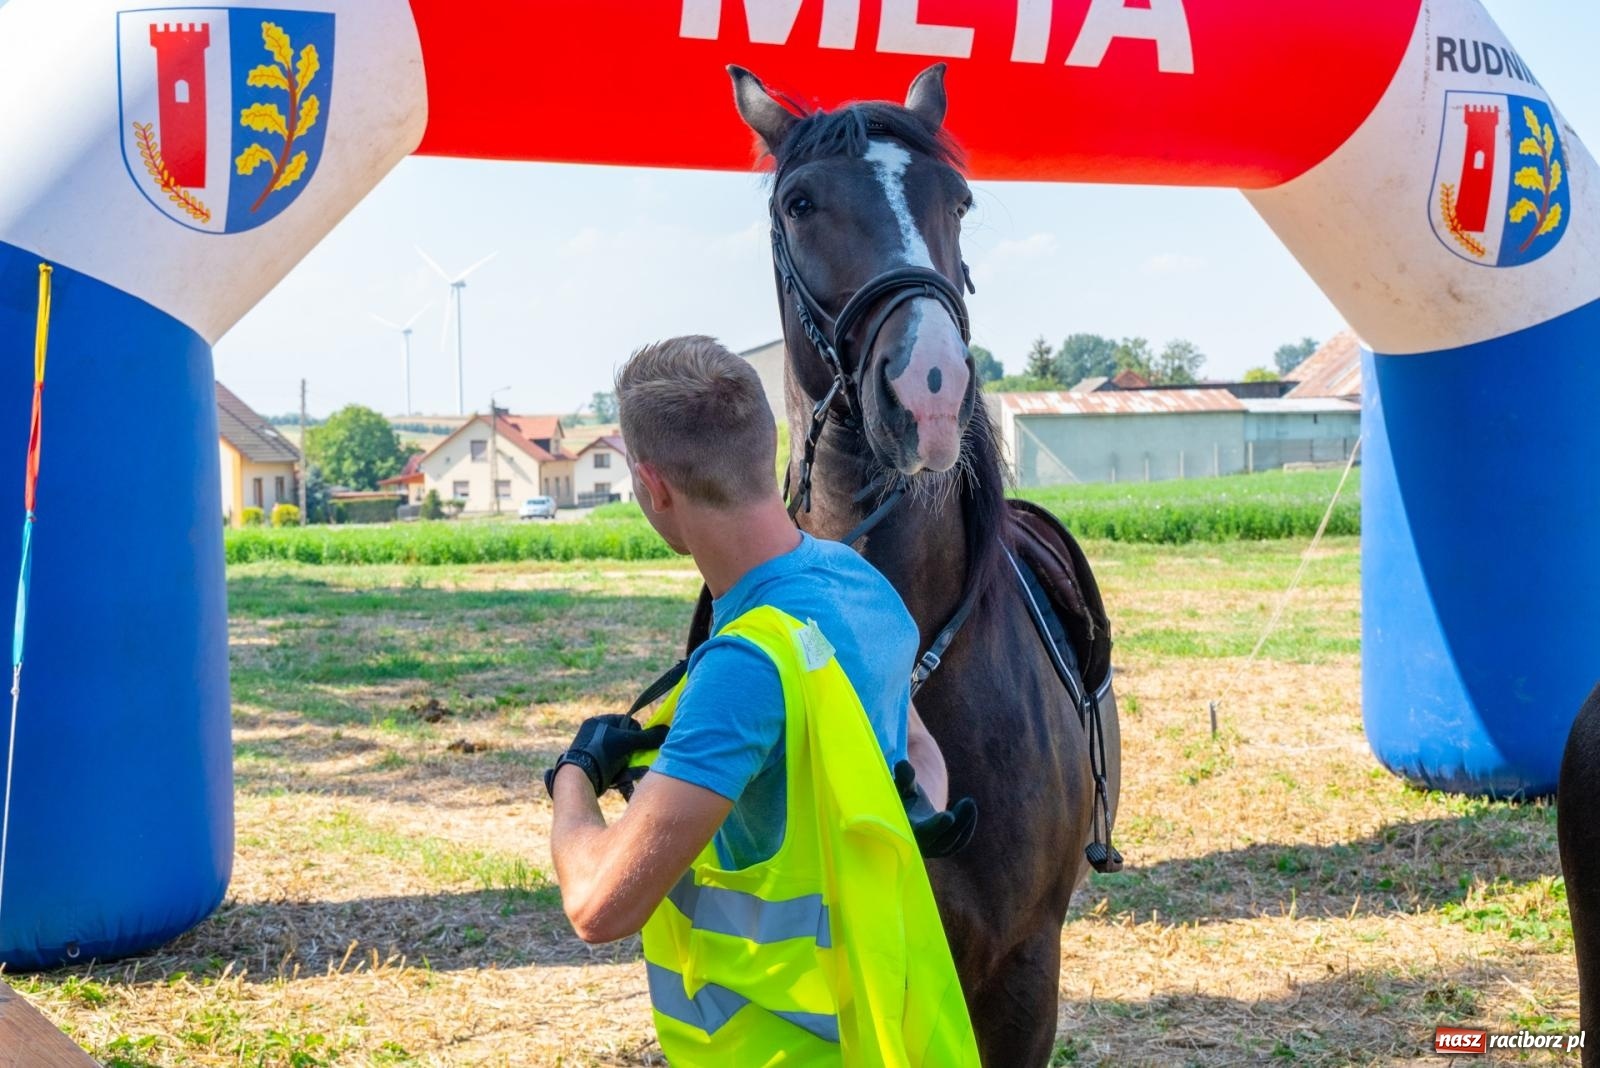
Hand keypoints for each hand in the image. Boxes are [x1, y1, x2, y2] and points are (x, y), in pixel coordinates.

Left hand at [545, 715, 668, 797]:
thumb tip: (667, 730)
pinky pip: (612, 768)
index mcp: (598, 722)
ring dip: (630, 765)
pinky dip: (621, 774)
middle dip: (635, 752)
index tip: (643, 743)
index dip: (638, 732)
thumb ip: (647, 737)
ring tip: (633, 773)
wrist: (578, 778)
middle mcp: (593, 735)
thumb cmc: (602, 753)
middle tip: (641, 759)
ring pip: (620, 757)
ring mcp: (592, 752)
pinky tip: (624, 780)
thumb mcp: (627, 742)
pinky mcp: (592, 769)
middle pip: (625, 741)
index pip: (626, 722)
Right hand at [893, 760, 977, 857]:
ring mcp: (933, 850)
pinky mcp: (944, 849)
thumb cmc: (903, 797)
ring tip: (969, 802)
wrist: (908, 814)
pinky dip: (967, 826)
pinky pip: (959, 842)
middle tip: (968, 802)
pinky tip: (969, 808)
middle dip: (958, 824)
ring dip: (965, 821)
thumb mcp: (903, 788)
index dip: (936, 827)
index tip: (948, 816)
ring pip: (954, 842)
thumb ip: (904, 779)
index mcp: (907, 833)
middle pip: (943, 841)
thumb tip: (903, 764)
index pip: (923, 834)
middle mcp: (920, 846)